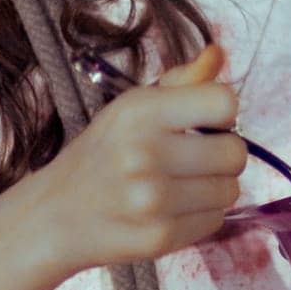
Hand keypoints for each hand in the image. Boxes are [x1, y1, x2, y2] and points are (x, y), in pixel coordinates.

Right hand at [16, 42, 247, 276]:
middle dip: (223, 154)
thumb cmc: (103, 153)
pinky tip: (173, 209)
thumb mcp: (132, 107)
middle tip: (195, 158)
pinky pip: (216, 220)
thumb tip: (219, 52)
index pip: (224, 103)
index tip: (205, 122)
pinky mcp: (159, 237)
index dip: (222, 113)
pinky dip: (202, 215)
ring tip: (181, 184)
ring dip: (214, 187)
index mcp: (139, 112)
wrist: (55, 215)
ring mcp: (152, 200)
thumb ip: (182, 81)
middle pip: (235, 153)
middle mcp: (144, 154)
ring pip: (231, 189)